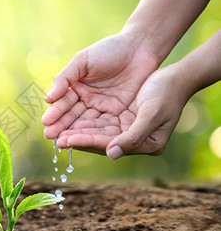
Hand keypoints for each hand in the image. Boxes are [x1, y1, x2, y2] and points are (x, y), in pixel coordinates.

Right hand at [41, 33, 158, 153]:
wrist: (140, 47)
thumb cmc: (109, 50)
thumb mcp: (83, 61)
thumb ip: (65, 79)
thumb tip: (48, 99)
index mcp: (76, 87)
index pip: (63, 102)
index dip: (55, 112)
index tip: (46, 122)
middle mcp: (87, 100)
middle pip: (72, 116)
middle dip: (61, 126)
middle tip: (49, 136)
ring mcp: (102, 108)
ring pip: (86, 123)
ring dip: (74, 133)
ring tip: (62, 142)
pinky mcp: (118, 113)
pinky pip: (104, 125)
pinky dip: (93, 133)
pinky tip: (83, 140)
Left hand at [58, 66, 187, 158]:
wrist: (177, 75)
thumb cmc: (167, 93)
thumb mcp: (152, 114)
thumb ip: (133, 136)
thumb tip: (111, 154)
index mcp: (147, 145)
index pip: (109, 145)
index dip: (87, 142)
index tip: (65, 140)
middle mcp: (135, 140)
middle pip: (101, 141)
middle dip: (76, 139)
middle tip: (54, 139)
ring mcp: (128, 129)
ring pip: (98, 132)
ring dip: (77, 131)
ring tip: (56, 132)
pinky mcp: (123, 118)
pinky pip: (100, 122)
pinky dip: (85, 122)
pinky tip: (70, 122)